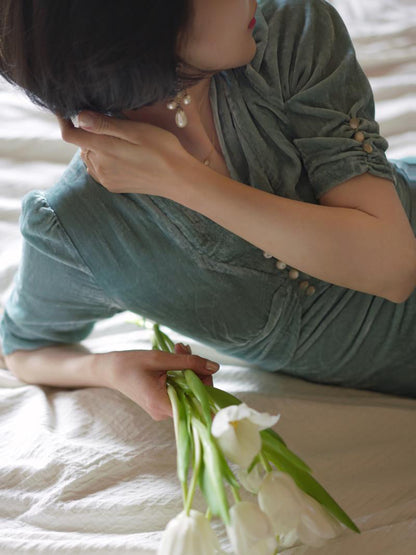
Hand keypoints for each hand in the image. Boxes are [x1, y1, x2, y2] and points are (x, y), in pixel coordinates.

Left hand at [57, 111, 192, 195]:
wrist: (179, 179)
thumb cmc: (162, 150)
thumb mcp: (135, 130)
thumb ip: (105, 125)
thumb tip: (79, 117)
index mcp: (104, 149)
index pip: (70, 134)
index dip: (64, 120)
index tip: (66, 109)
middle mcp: (100, 167)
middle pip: (82, 144)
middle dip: (89, 133)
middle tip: (112, 124)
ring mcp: (106, 179)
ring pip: (90, 156)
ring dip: (97, 146)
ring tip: (120, 140)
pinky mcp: (114, 186)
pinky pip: (99, 169)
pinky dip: (104, 160)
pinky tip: (122, 156)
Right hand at [99, 345, 218, 420]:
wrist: (110, 370)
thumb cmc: (130, 363)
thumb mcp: (161, 359)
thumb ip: (189, 363)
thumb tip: (215, 367)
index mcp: (162, 405)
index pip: (196, 403)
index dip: (207, 387)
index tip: (208, 369)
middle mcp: (164, 412)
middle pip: (194, 395)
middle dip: (195, 370)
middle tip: (183, 348)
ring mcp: (163, 409)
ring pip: (188, 390)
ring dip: (188, 368)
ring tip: (178, 348)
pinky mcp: (163, 402)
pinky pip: (180, 389)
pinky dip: (181, 373)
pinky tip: (176, 357)